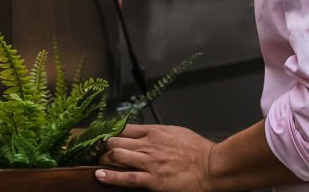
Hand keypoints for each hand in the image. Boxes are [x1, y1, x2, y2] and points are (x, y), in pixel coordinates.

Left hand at [98, 124, 215, 190]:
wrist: (212, 166)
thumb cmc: (198, 150)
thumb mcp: (175, 132)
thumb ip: (157, 132)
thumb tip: (145, 133)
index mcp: (153, 132)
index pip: (123, 128)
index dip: (108, 133)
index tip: (102, 137)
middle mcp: (148, 145)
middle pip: (114, 141)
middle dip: (102, 146)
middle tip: (97, 152)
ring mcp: (149, 162)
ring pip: (116, 156)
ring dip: (103, 159)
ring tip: (98, 163)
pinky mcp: (153, 180)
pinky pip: (126, 177)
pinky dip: (110, 176)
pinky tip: (99, 175)